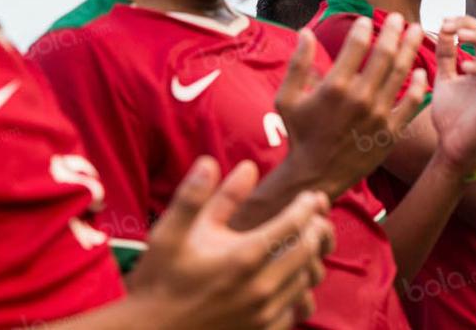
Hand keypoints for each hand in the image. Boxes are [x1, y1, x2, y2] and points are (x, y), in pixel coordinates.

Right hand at [129, 157, 332, 329]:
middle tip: (317, 215)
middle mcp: (261, 286)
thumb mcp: (170, 233)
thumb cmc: (159, 280)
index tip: (310, 195)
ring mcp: (263, 314)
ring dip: (310, 258)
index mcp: (244, 257)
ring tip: (306, 242)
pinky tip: (290, 278)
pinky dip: (298, 290)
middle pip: (307, 250)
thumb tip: (211, 161)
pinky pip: (294, 308)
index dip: (307, 206)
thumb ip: (195, 196)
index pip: (293, 224)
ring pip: (305, 279)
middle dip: (316, 229)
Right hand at [276, 16, 427, 199]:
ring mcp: (378, 115)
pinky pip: (410, 104)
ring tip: (416, 31)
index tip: (366, 20)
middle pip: (384, 55)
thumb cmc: (300, 134)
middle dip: (393, 31)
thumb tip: (305, 31)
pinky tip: (421, 71)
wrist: (316, 174)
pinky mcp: (390, 131)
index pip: (356, 46)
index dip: (363, 28)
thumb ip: (298, 64)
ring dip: (410, 49)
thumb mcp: (287, 98)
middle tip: (398, 16)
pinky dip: (418, 86)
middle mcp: (360, 98)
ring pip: (401, 74)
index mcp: (335, 87)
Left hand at [431, 17, 475, 173]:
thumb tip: (443, 26)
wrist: (451, 147)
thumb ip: (446, 55)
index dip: (467, 21)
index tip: (444, 20)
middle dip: (475, 25)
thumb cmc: (451, 114)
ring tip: (462, 36)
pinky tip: (464, 66)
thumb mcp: (444, 78)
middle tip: (452, 25)